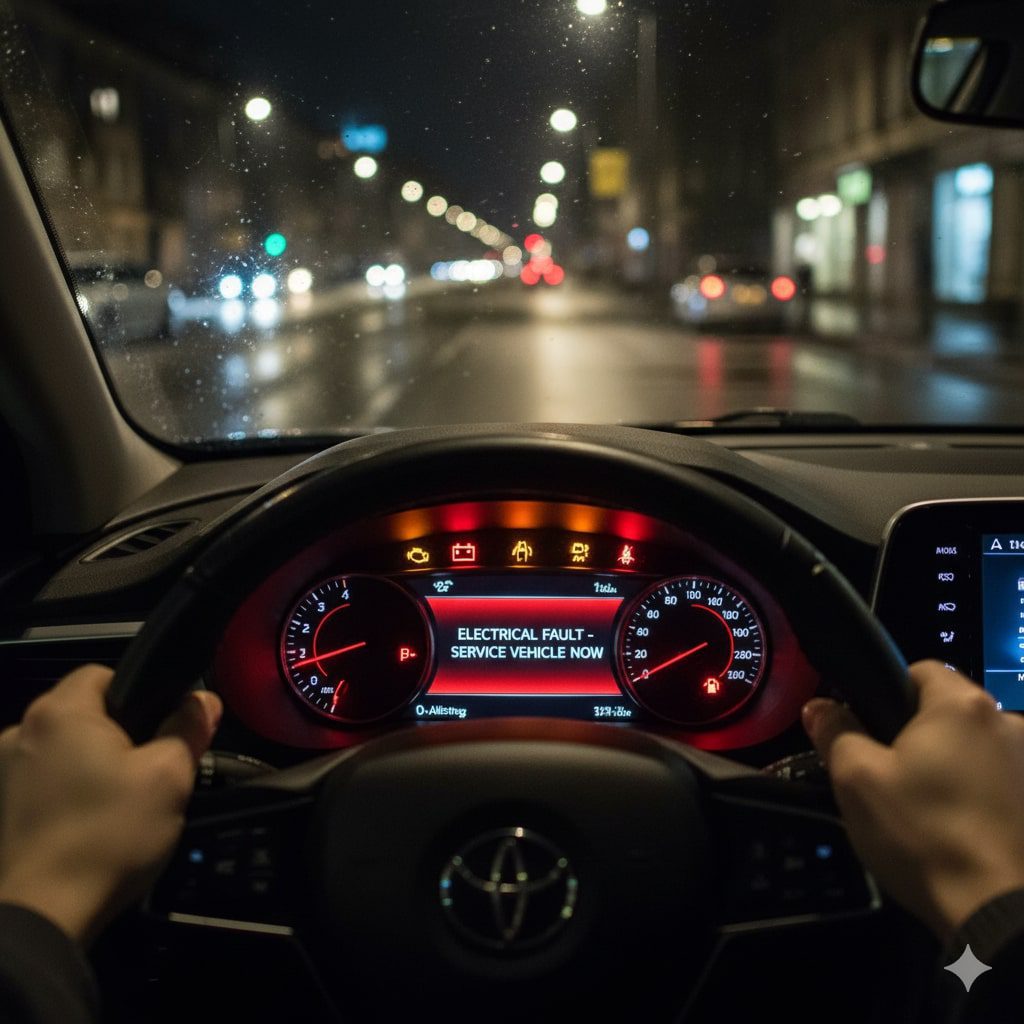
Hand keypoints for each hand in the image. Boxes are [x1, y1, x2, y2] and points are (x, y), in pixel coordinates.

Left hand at [0, 664, 221, 944]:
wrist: (44, 916)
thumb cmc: (110, 834)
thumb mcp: (169, 777)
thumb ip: (188, 728)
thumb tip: (204, 700)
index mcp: (59, 712)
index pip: (105, 673)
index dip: (141, 695)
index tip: (163, 731)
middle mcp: (20, 732)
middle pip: (84, 714)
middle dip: (119, 735)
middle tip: (151, 772)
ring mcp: (2, 773)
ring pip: (65, 751)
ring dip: (91, 765)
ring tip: (120, 804)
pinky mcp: (1, 809)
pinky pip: (46, 782)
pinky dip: (68, 792)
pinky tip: (88, 824)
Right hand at [803, 660, 1023, 938]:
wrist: (1000, 913)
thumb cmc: (922, 832)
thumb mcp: (857, 779)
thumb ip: (835, 731)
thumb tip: (819, 706)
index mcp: (962, 704)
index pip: (920, 669)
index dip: (886, 693)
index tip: (869, 733)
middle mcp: (1009, 721)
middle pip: (951, 713)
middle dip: (921, 736)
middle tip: (891, 778)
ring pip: (977, 750)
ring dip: (956, 767)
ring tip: (930, 812)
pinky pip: (1001, 782)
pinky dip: (982, 796)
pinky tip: (965, 831)